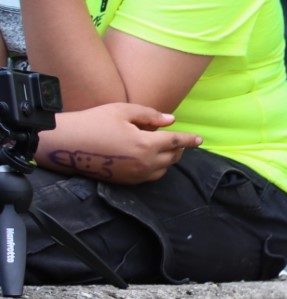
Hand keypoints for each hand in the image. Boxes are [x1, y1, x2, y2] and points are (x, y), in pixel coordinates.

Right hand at [37, 103, 201, 184]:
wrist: (67, 144)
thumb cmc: (93, 122)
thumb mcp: (121, 110)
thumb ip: (149, 115)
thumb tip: (170, 120)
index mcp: (146, 144)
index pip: (176, 142)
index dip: (189, 140)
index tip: (200, 139)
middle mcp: (146, 163)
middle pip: (173, 156)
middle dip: (177, 147)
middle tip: (172, 137)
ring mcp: (138, 175)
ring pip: (164, 168)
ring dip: (167, 157)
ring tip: (159, 145)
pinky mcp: (129, 181)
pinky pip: (152, 176)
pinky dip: (156, 167)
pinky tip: (148, 157)